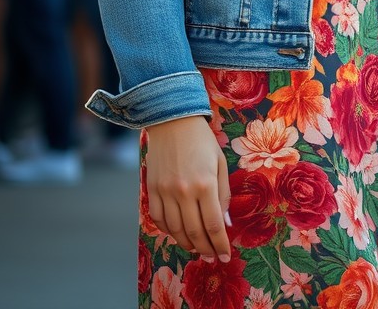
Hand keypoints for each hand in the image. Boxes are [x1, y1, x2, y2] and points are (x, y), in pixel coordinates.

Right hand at [146, 114, 231, 260]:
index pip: (213, 225)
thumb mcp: (220, 163)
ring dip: (188, 244)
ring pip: (176, 230)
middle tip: (212, 257)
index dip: (220, 244)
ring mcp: (165, 191)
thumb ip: (223, 194)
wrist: (172, 120)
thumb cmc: (202, 140)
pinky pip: (159, 219)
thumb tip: (224, 223)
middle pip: (195, 232)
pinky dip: (169, 231)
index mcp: (205, 184)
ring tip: (197, 248)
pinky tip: (178, 233)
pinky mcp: (152, 189)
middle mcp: (184, 191)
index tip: (225, 256)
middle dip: (206, 249)